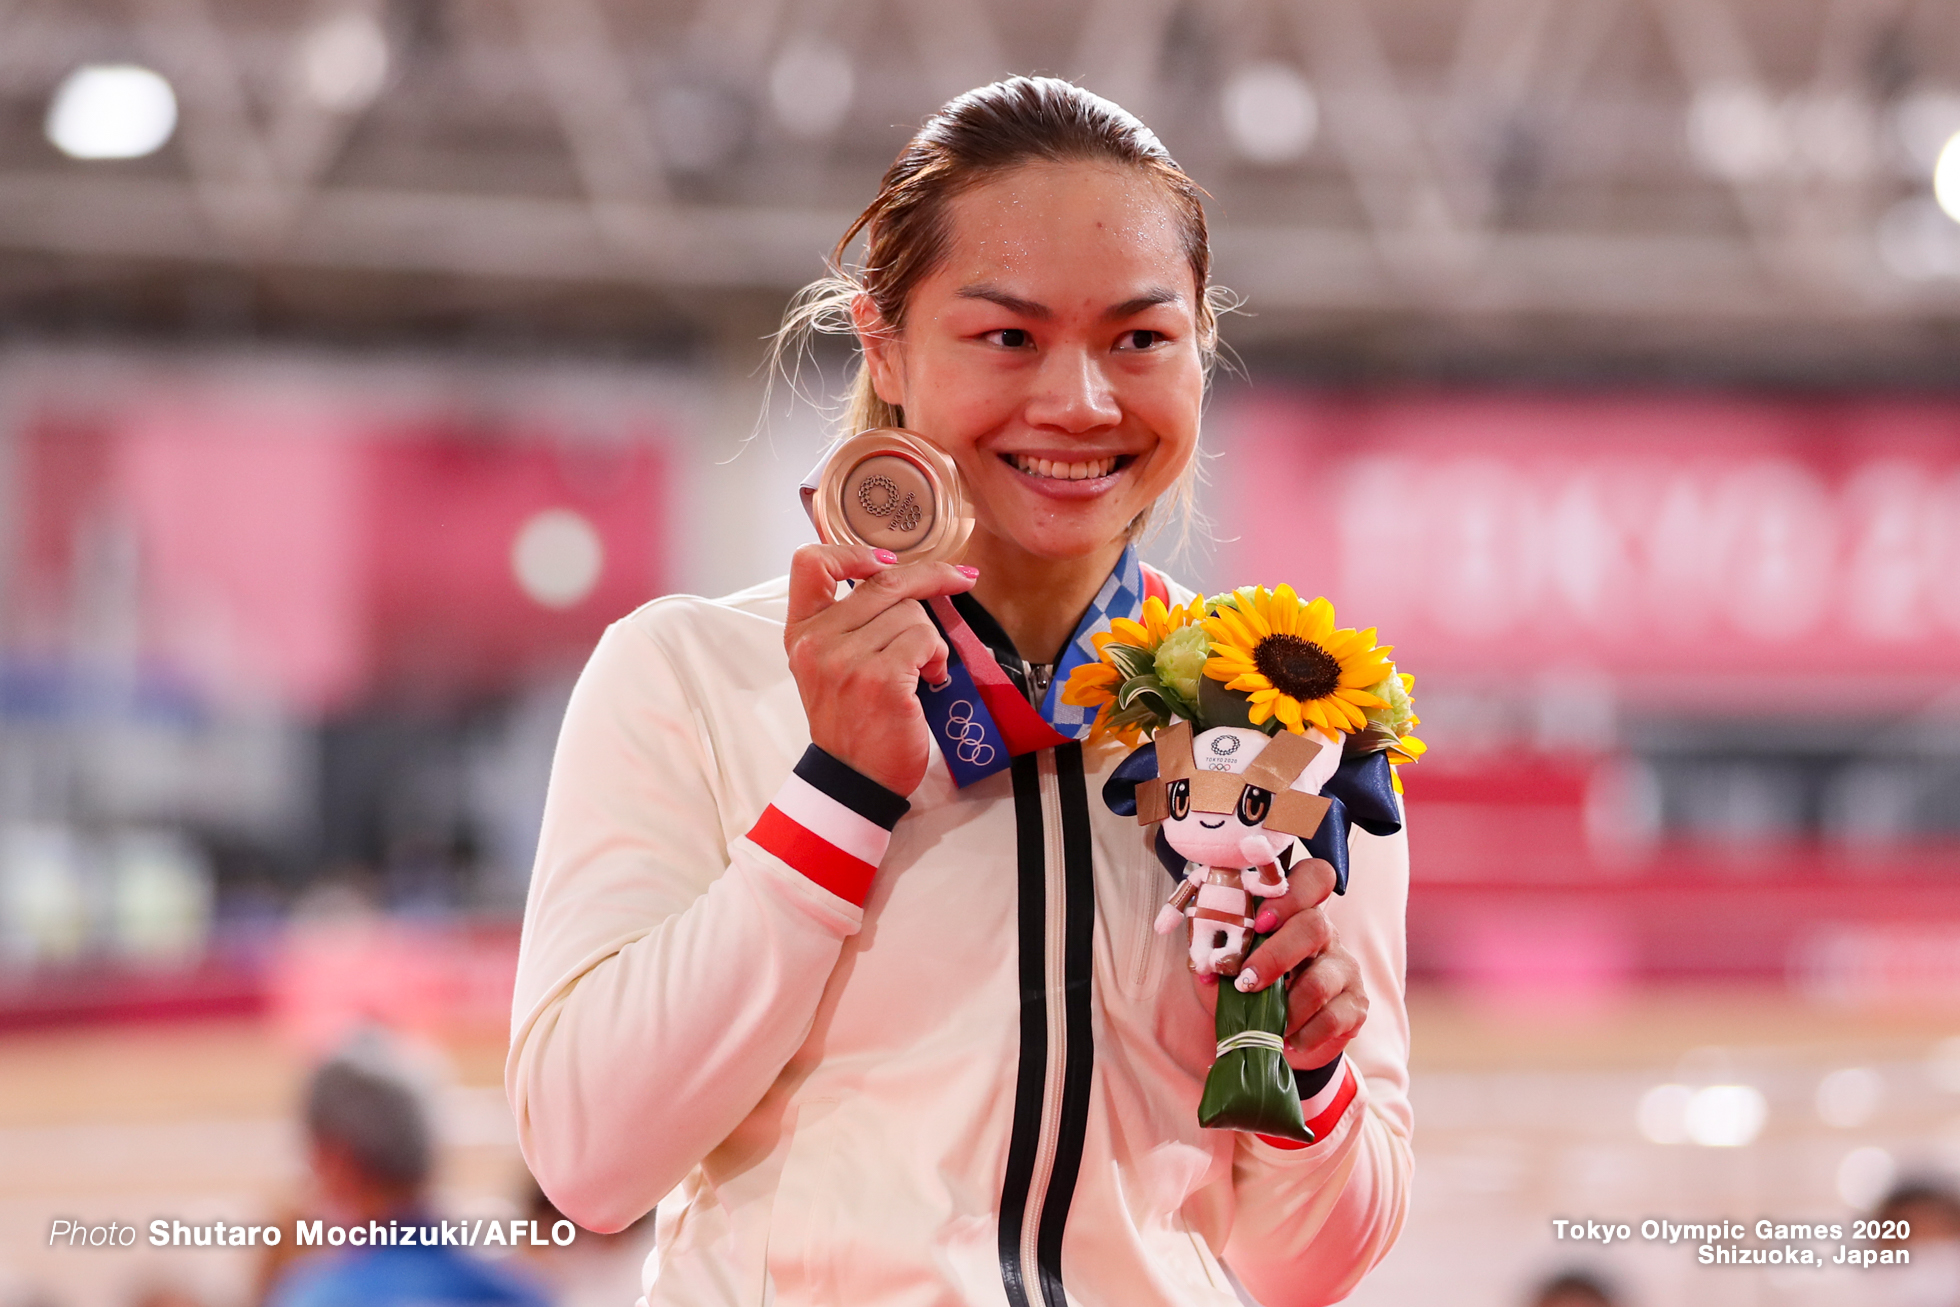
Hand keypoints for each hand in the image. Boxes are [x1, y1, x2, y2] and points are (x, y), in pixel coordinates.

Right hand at [784, 543, 977, 796]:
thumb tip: (896, 573)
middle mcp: (818, 642)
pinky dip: (937, 657)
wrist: (856, 779)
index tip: (886, 561)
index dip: (852, 553)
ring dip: (929, 638)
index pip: (810, 563)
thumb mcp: (830, 665)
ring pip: (911, 613)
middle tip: (960, 580)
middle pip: (884, 583)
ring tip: (922, 668)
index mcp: (801, 633)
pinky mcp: (883, 679)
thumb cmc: (852, 721)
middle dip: (931, 578)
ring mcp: (848, 660)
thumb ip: (849, 621)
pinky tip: (930, 678)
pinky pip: (926, 640)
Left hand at [1195, 858, 1368, 1068]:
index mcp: (1296, 912)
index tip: (1260, 921)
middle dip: (1275, 956)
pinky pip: (1333, 1018)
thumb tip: (1204, 962)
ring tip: (1266, 1025)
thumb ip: (1218, 954)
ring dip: (1286, 1007)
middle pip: (1314, 926)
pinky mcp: (1355, 1005)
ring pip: (1321, 980)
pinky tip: (1288, 1039)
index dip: (1290, 894)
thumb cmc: (1253, 989)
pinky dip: (1304, 1034)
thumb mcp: (1231, 965)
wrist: (1279, 1035)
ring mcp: (1344, 968)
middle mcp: (1326, 934)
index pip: (1314, 878)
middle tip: (1247, 982)